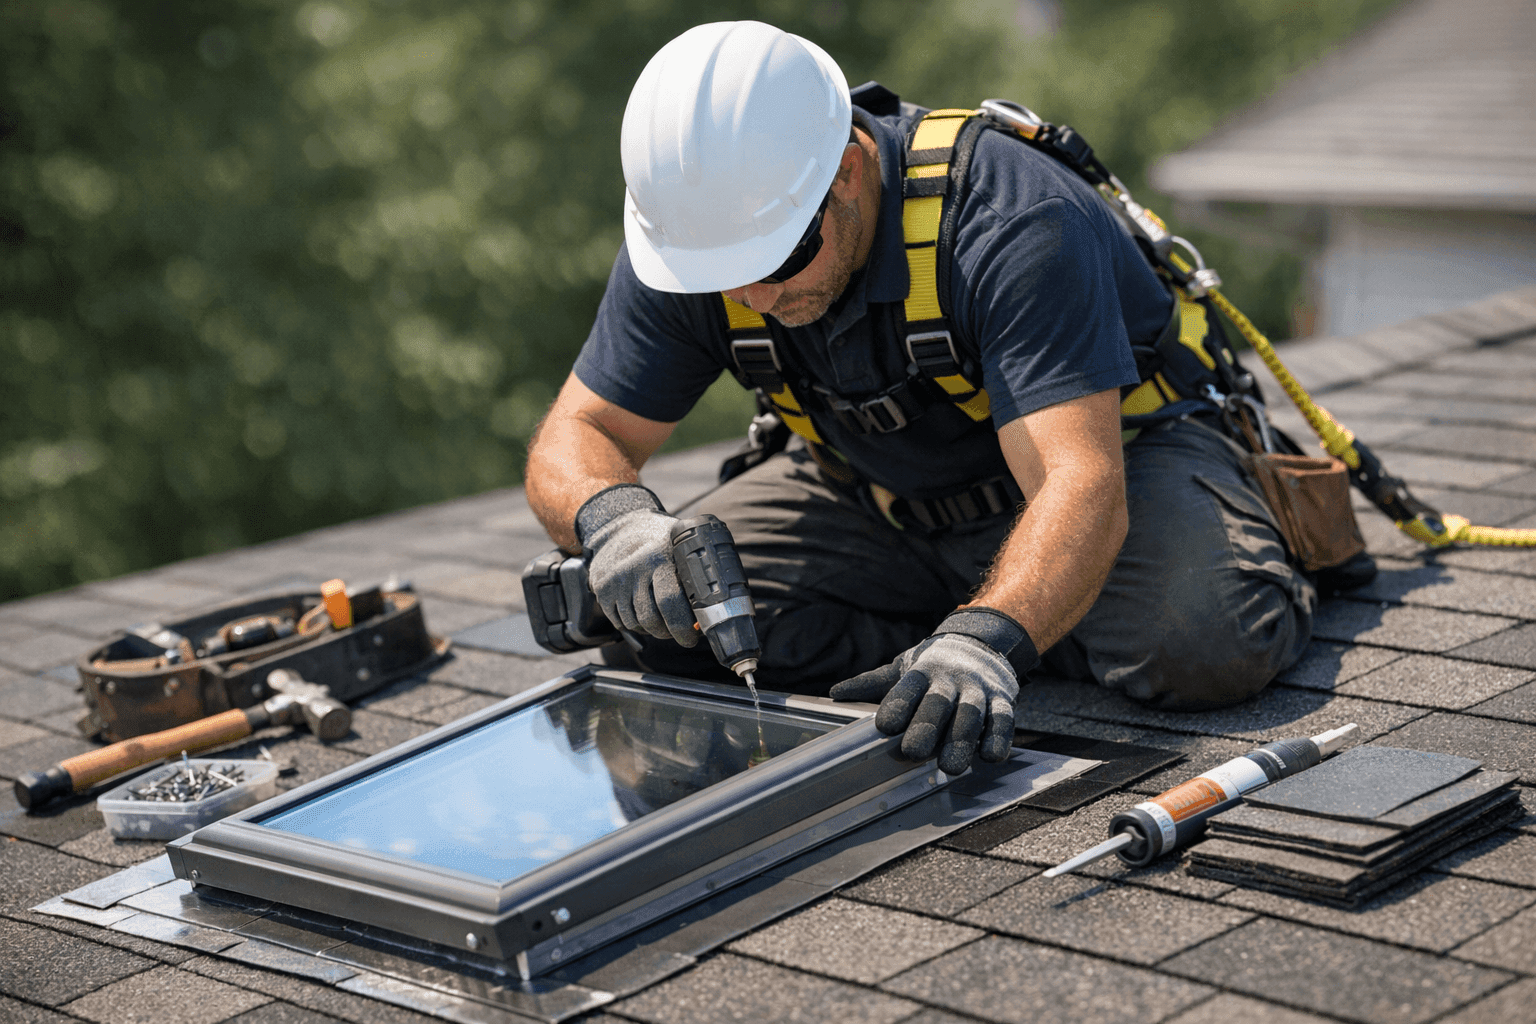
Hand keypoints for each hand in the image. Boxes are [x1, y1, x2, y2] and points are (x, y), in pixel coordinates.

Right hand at [576, 485, 698, 646]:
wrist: (620, 526)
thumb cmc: (660, 542)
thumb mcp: (680, 546)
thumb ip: (694, 574)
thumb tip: (711, 615)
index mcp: (660, 556)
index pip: (671, 602)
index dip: (684, 627)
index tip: (693, 636)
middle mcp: (635, 567)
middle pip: (652, 619)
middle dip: (671, 634)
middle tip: (682, 636)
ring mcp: (616, 580)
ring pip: (638, 623)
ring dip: (654, 630)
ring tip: (664, 621)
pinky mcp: (602, 590)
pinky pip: (622, 622)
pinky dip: (636, 625)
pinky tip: (644, 613)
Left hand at [829, 608, 1037, 774]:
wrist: (982, 643)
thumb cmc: (934, 666)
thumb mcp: (902, 667)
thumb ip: (872, 684)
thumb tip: (834, 694)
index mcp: (923, 671)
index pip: (908, 687)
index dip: (897, 704)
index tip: (885, 726)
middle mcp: (951, 679)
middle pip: (939, 702)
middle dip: (927, 726)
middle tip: (913, 752)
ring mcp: (979, 689)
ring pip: (971, 713)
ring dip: (961, 740)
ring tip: (950, 767)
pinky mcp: (1003, 699)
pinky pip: (1004, 718)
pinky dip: (999, 737)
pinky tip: (990, 757)